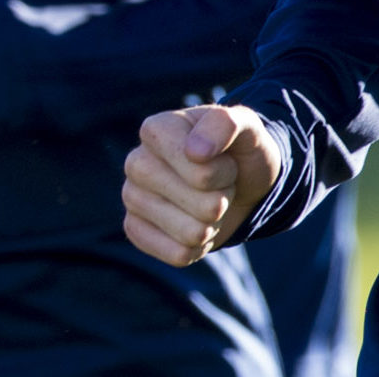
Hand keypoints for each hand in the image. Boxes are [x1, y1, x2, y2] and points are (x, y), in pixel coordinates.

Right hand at [122, 104, 280, 264]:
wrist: (237, 180)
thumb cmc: (237, 150)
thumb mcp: (247, 126)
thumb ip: (225, 124)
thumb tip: (195, 152)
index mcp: (156, 130)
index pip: (201, 171)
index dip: (224, 171)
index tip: (222, 158)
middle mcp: (136, 162)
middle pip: (202, 205)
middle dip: (222, 198)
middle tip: (217, 182)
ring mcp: (131, 197)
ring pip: (192, 233)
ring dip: (213, 223)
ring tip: (206, 201)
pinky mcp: (134, 229)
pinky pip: (177, 255)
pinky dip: (199, 247)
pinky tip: (194, 223)